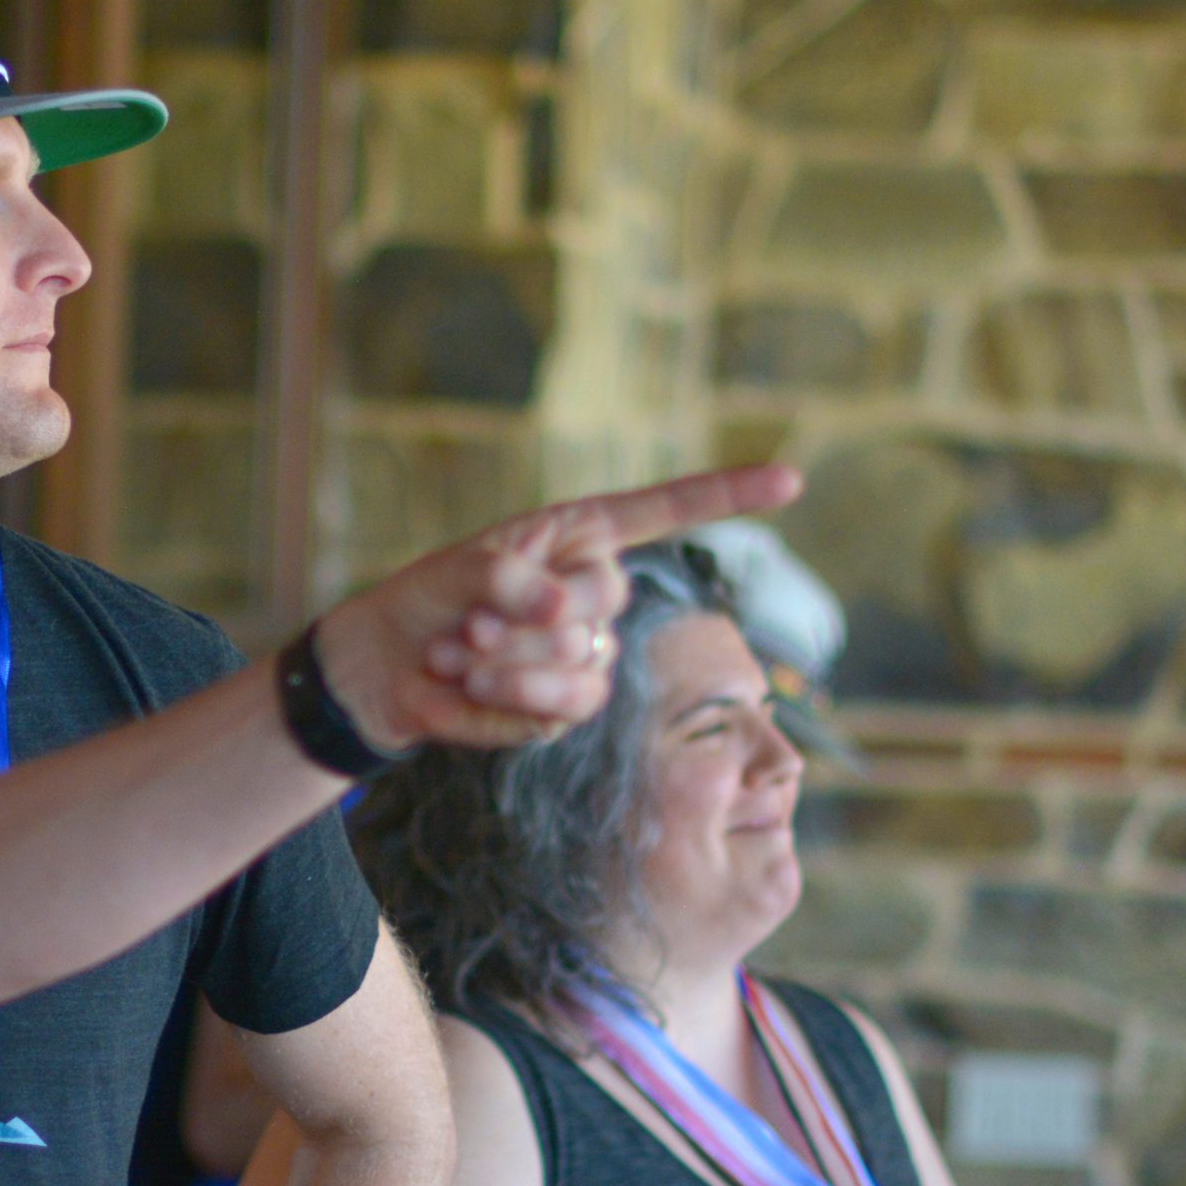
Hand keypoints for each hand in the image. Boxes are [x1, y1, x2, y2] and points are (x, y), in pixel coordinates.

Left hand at [314, 464, 802, 752]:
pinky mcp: (566, 705)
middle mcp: (596, 591)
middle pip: (606, 596)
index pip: (668, 510)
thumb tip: (567, 613)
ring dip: (509, 659)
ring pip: (583, 657)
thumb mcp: (464, 567)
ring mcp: (590, 651)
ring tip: (459, 651)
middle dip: (528, 613)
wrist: (393, 665)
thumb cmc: (431, 598)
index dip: (729, 495)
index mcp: (582, 537)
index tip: (792, 481)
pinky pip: (562, 702)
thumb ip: (514, 579)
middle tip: (467, 621)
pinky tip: (468, 683)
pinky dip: (507, 692)